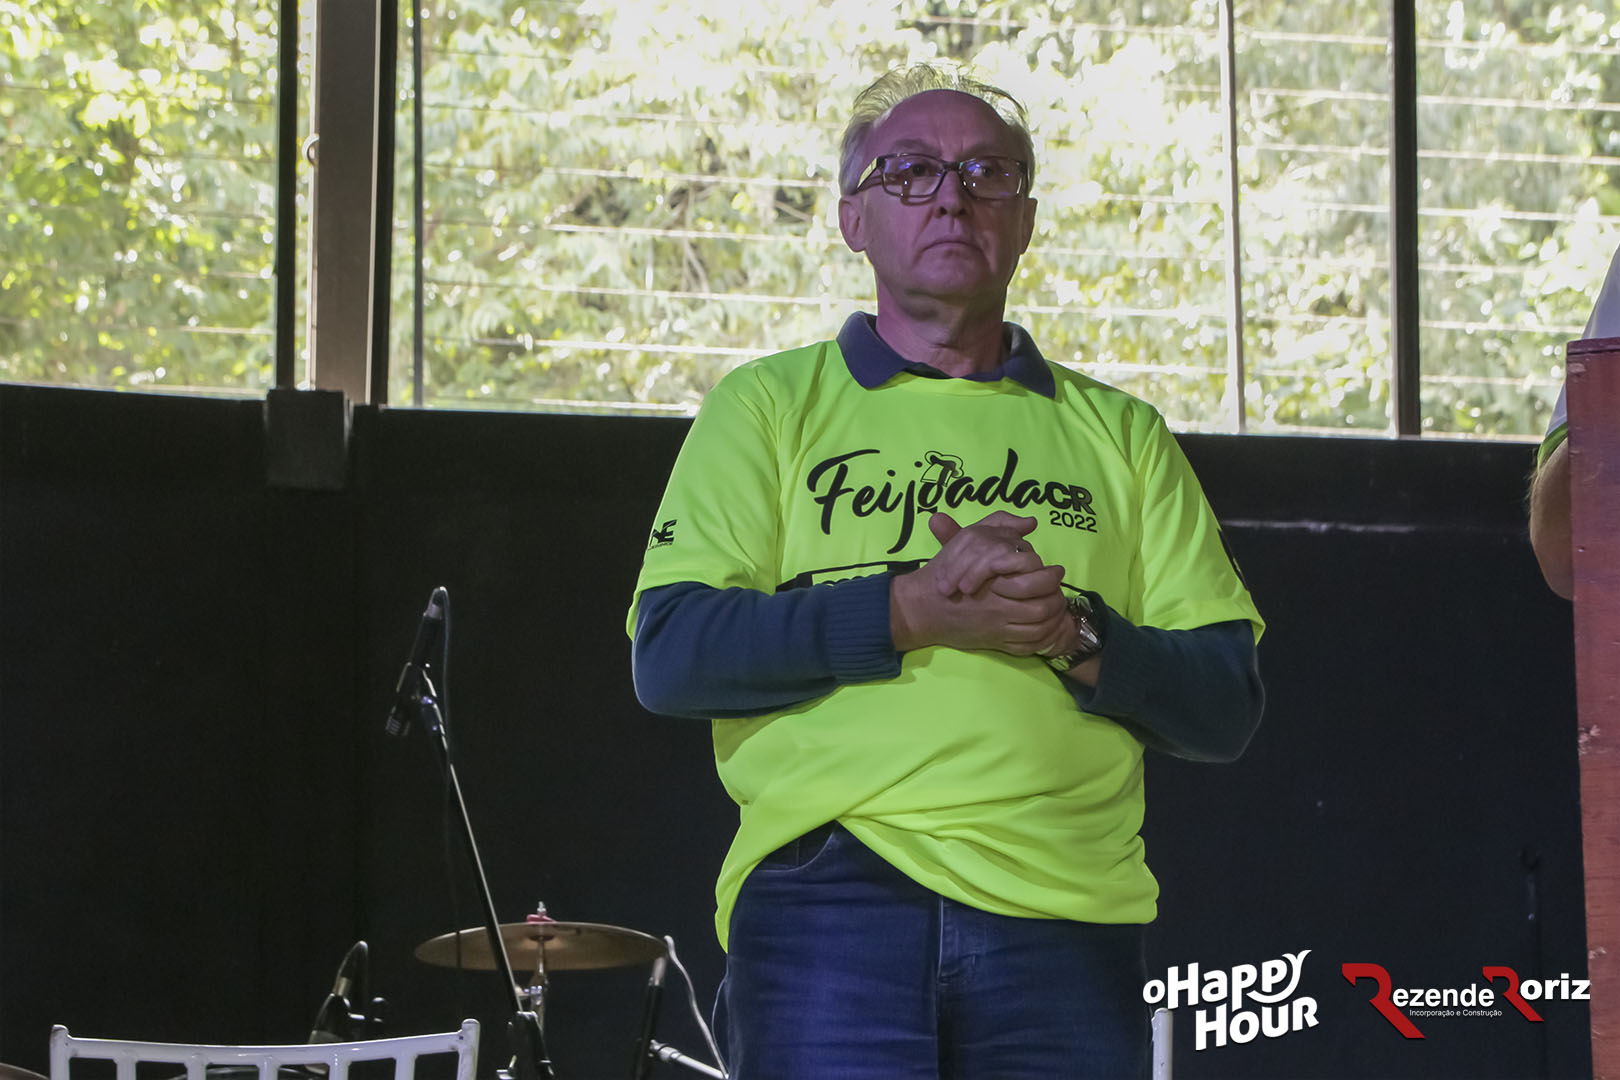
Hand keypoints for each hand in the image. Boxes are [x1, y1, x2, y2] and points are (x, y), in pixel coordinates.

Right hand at [890, 512, 1069, 653]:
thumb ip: (997, 525)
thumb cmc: (942, 573)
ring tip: (1057, 607)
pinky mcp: (996, 643)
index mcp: (995, 580)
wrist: (921, 609)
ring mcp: (998, 627)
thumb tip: (1030, 522)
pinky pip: (1029, 645)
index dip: (1051, 576)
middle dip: (1057, 599)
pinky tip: (1046, 627)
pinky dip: (1043, 638)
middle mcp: (999, 605)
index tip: (1056, 570)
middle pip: (1042, 606)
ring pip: (1039, 626)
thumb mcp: (967, 541)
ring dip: (1054, 618)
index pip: (1036, 578)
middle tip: (1060, 592)